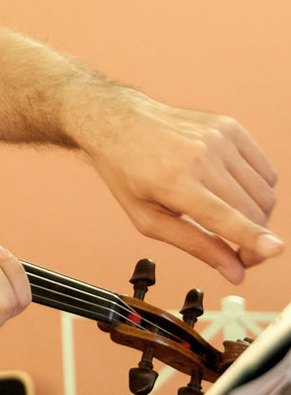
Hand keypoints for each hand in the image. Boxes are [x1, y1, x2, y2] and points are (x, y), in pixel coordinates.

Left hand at [80, 99, 279, 282]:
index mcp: (173, 182)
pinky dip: (258, 188)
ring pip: (264, 192)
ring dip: (257, 215)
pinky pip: (265, 170)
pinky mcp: (231, 127)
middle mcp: (200, 156)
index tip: (274, 249)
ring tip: (231, 218)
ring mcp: (218, 138)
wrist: (120, 122)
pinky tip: (232, 190)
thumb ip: (193, 245)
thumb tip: (235, 272)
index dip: (251, 237)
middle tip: (241, 253)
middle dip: (254, 240)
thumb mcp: (147, 218)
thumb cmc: (128, 172)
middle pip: (252, 209)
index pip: (222, 215)